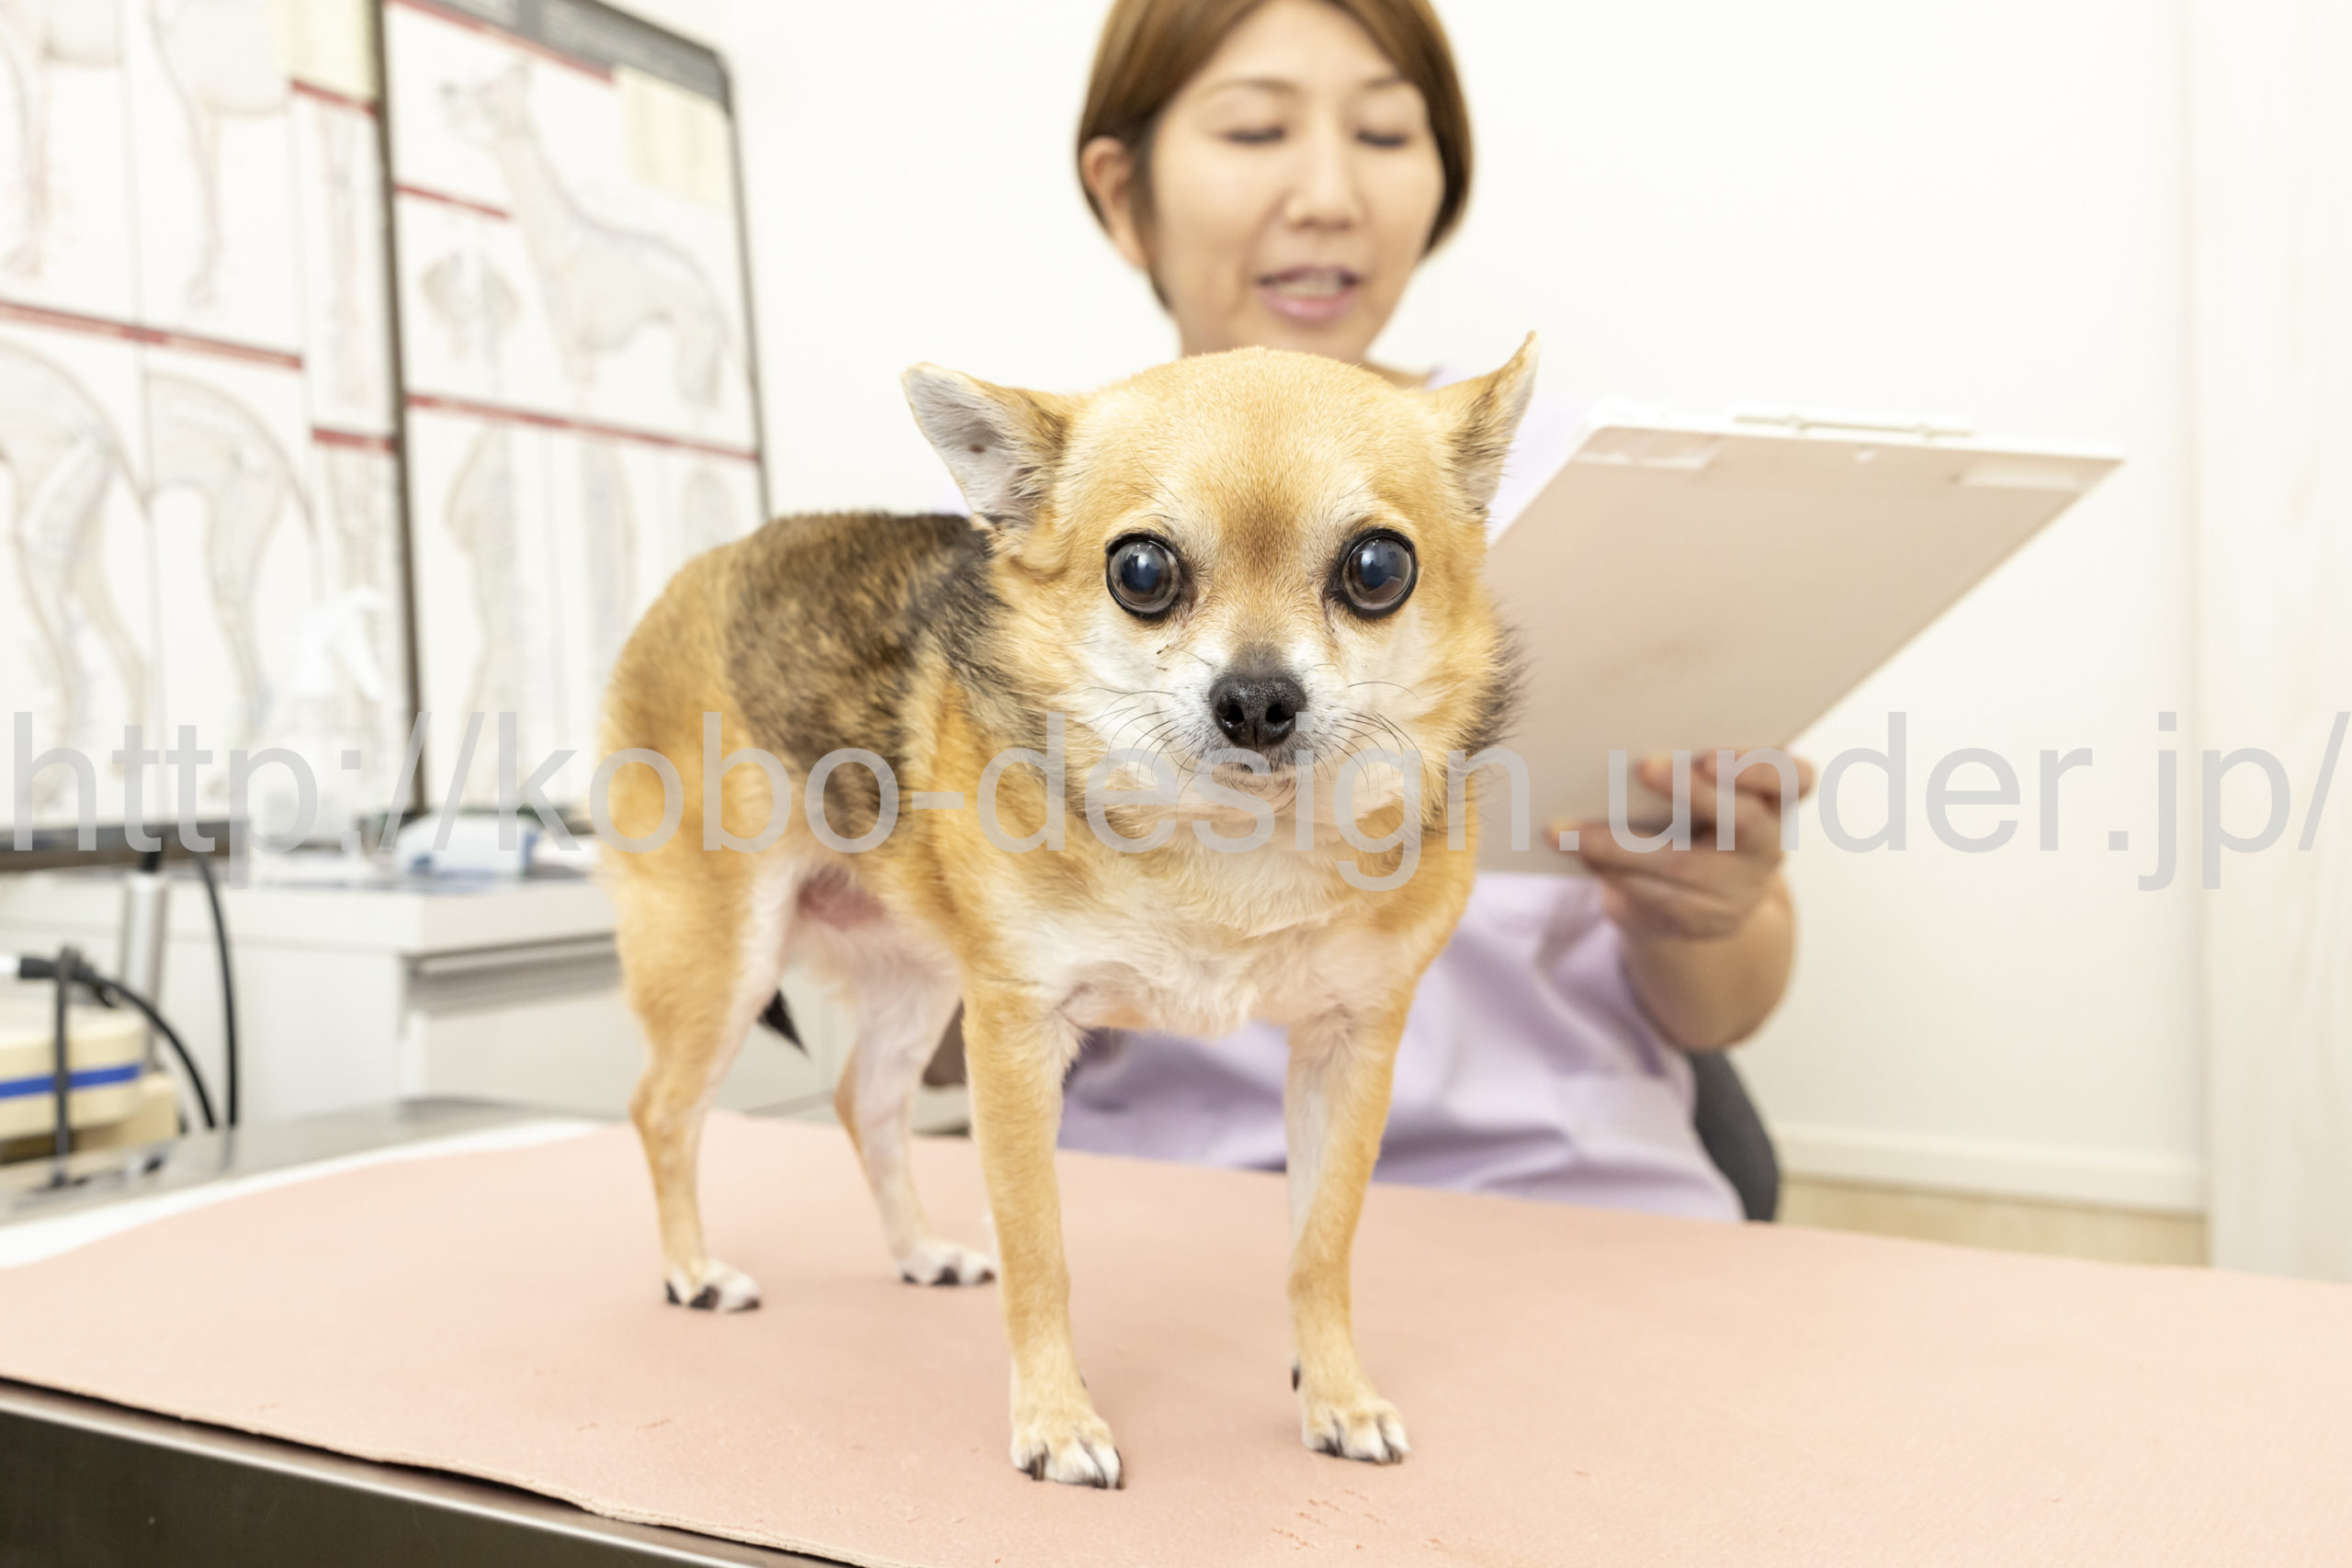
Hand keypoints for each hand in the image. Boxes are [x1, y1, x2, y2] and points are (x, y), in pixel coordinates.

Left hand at [1558, 751, 1815, 941]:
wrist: (1694, 893)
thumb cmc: (1688, 818)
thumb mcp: (1697, 790)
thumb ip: (1683, 769)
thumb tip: (1617, 753)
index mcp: (1775, 799)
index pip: (1793, 778)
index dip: (1760, 767)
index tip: (1711, 755)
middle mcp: (1766, 845)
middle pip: (1744, 820)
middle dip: (1695, 793)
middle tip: (1645, 766)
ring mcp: (1740, 890)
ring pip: (1685, 866)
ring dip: (1621, 846)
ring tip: (1569, 830)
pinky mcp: (1704, 922)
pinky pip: (1658, 899)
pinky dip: (1615, 875)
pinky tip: (1580, 856)